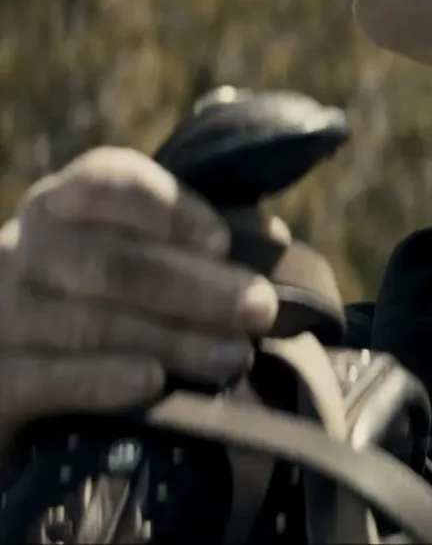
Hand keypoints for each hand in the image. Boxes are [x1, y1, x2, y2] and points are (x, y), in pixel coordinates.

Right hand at [0, 147, 280, 437]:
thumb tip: (271, 241)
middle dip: (198, 287)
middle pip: (115, 262)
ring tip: (235, 357)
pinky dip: (104, 379)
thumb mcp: (135, 260)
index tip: (222, 242)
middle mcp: (21, 249)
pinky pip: (46, 377)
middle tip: (260, 310)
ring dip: (174, 340)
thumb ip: (197, 245)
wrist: (14, 376)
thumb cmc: (97, 309)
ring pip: (92, 323)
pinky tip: (153, 383)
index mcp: (62, 205)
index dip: (170, 209)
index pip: (108, 182)